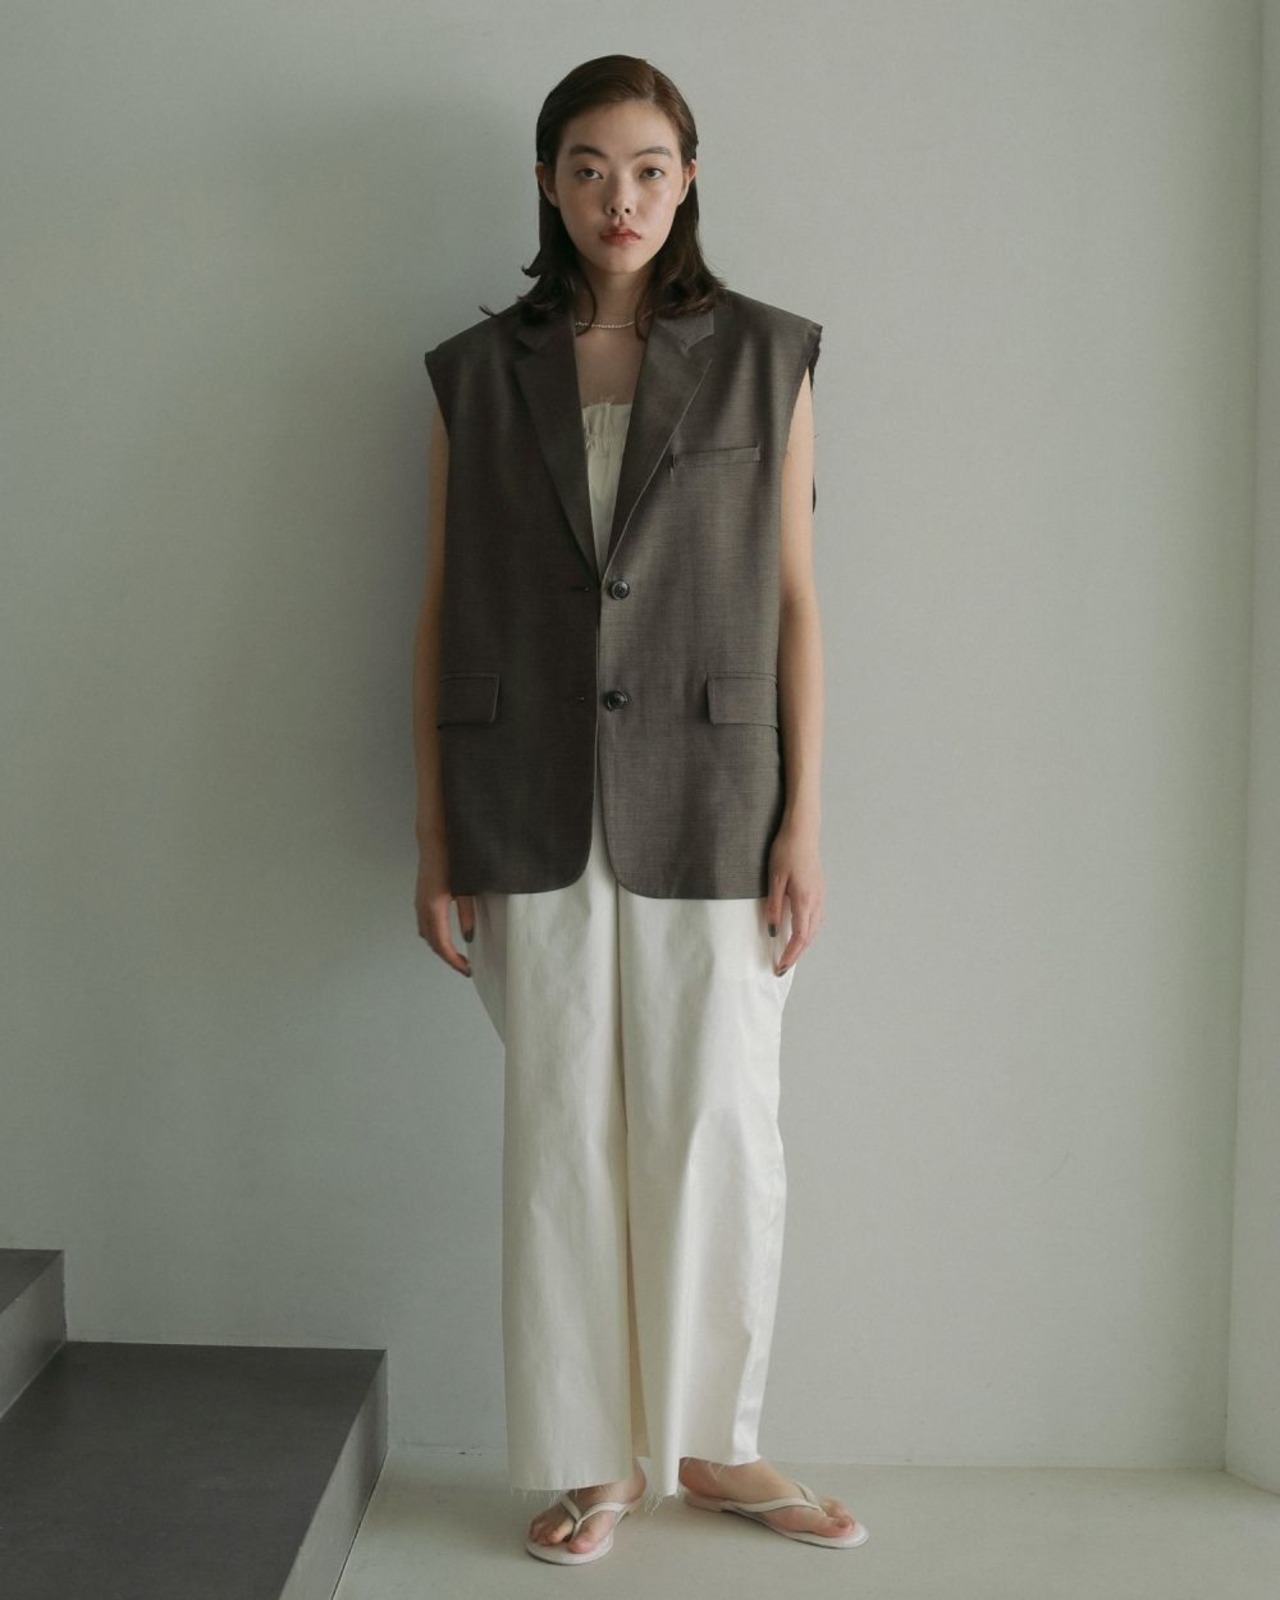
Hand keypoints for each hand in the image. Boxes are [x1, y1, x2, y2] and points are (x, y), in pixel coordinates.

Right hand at [415, 847, 475, 976]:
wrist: (434, 839)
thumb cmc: (453, 859)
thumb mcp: (465, 888)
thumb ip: (467, 913)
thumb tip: (469, 936)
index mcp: (434, 907)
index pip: (442, 944)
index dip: (453, 960)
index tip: (467, 970)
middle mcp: (423, 908)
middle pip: (432, 942)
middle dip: (448, 957)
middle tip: (465, 965)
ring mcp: (419, 903)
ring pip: (426, 934)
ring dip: (440, 946)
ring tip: (457, 953)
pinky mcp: (420, 897)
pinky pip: (424, 924)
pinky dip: (434, 935)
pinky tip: (445, 934)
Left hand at [765, 820, 823, 975]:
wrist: (802, 832)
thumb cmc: (786, 852)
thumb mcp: (774, 880)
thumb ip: (774, 907)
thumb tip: (774, 931)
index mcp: (804, 901)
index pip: (800, 937)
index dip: (791, 955)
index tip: (780, 967)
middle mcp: (816, 902)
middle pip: (809, 937)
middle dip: (796, 954)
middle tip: (782, 967)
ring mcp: (821, 896)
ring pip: (815, 929)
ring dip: (803, 945)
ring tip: (790, 954)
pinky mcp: (820, 891)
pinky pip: (817, 919)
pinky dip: (809, 932)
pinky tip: (801, 932)